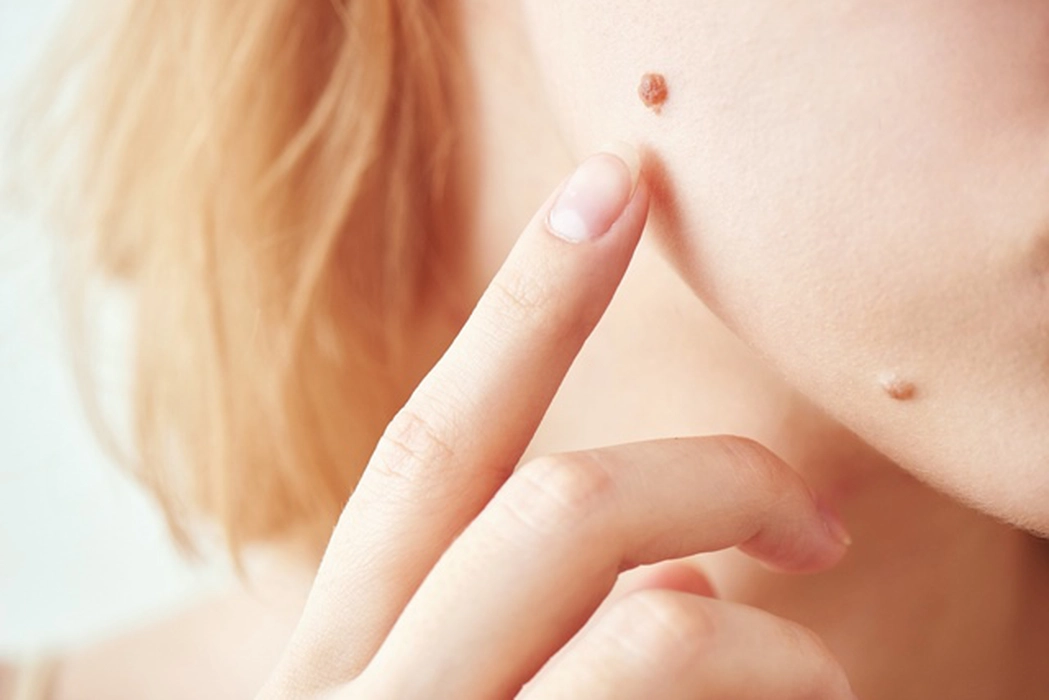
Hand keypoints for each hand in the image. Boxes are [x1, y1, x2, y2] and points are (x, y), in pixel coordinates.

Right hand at [259, 145, 856, 698]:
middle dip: (718, 485)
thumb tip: (685, 574)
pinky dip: (767, 684)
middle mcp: (367, 694)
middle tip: (811, 525)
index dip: (526, 303)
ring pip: (650, 624)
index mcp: (342, 642)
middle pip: (559, 510)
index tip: (614, 185)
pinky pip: (670, 696)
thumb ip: (535, 622)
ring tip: (815, 677)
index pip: (432, 444)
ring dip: (766, 636)